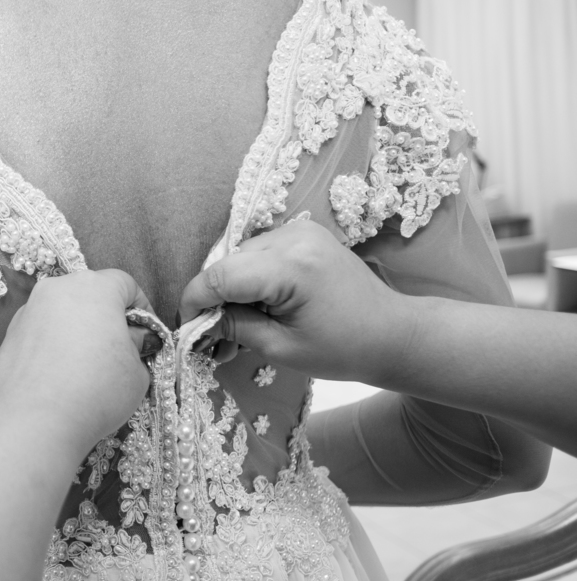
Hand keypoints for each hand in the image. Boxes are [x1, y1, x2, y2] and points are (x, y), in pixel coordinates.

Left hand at [0, 270, 154, 456]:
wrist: (32, 422)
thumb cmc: (94, 392)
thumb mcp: (136, 372)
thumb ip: (137, 346)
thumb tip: (131, 341)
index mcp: (94, 287)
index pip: (126, 284)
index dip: (142, 310)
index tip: (146, 335)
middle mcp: (57, 289)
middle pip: (91, 294)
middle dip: (108, 318)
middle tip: (121, 352)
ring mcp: (29, 310)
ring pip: (63, 312)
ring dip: (79, 331)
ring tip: (89, 368)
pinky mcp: (10, 335)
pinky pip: (42, 332)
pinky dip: (55, 345)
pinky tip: (62, 376)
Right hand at [178, 220, 417, 384]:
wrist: (394, 333)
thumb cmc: (344, 349)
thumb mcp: (282, 349)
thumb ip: (235, 328)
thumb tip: (199, 322)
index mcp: (291, 265)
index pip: (220, 275)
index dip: (194, 301)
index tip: (187, 330)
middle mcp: (293, 236)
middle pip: (228, 263)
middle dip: (214, 299)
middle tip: (213, 338)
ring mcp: (299, 230)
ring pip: (240, 257)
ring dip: (231, 289)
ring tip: (236, 327)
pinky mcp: (303, 233)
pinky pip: (258, 252)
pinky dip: (249, 278)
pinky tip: (256, 307)